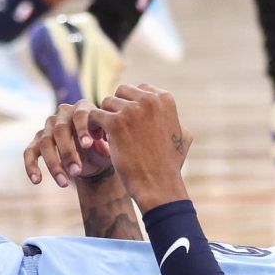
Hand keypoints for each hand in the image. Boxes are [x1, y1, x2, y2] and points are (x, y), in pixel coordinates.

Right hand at [24, 101, 112, 187]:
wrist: (93, 158)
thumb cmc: (102, 148)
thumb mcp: (109, 146)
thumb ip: (107, 145)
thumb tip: (103, 148)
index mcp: (82, 109)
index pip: (80, 114)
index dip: (82, 129)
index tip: (88, 145)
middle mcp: (62, 114)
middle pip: (60, 130)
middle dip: (68, 152)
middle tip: (77, 171)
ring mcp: (48, 127)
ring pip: (45, 143)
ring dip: (54, 165)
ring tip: (64, 183)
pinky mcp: (37, 141)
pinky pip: (29, 152)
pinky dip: (31, 166)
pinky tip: (37, 180)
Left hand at [88, 84, 193, 211]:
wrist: (158, 185)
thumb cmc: (169, 165)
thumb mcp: (182, 137)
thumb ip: (173, 119)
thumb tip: (168, 110)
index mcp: (164, 99)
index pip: (139, 89)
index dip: (131, 105)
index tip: (130, 122)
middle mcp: (149, 100)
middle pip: (121, 92)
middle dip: (117, 108)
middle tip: (116, 128)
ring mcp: (131, 111)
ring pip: (106, 103)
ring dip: (104, 118)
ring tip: (107, 137)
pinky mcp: (115, 124)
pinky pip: (94, 115)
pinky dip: (92, 127)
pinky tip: (98, 140)